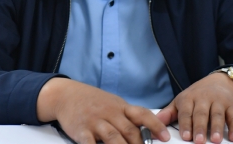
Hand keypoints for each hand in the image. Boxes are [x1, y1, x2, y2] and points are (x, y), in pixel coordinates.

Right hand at [37, 78, 170, 143]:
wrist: (66, 95)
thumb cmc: (93, 102)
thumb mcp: (113, 104)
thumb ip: (128, 117)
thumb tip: (149, 132)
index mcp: (120, 107)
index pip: (142, 114)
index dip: (155, 126)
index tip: (165, 137)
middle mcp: (110, 113)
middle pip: (129, 131)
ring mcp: (95, 122)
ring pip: (114, 138)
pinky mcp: (82, 130)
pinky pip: (90, 143)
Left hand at [156, 73, 232, 143]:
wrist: (218, 82)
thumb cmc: (196, 96)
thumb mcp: (181, 101)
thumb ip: (168, 113)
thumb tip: (156, 122)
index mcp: (188, 98)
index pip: (186, 112)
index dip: (186, 124)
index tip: (185, 136)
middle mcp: (203, 98)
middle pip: (201, 114)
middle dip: (200, 127)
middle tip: (199, 141)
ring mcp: (218, 101)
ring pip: (217, 115)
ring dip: (217, 128)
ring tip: (215, 140)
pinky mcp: (231, 105)